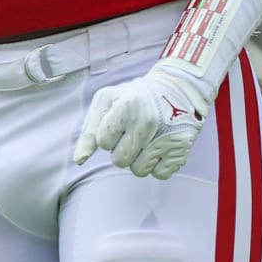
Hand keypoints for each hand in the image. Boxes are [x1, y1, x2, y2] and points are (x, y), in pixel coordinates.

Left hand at [73, 64, 208, 178]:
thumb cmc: (134, 96)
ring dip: (140, 158)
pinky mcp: (181, 149)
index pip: (103, 142)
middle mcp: (147, 122)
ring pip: (139, 171)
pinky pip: (160, 174)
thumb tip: (79, 160)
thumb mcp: (107, 101)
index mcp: (126, 106)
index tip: (119, 122)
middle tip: (134, 132)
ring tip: (148, 138)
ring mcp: (166, 137)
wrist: (178, 88)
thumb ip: (89, 131)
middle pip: (120, 161)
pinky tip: (161, 145)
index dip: (108, 135)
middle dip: (122, 149)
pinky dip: (158, 164)